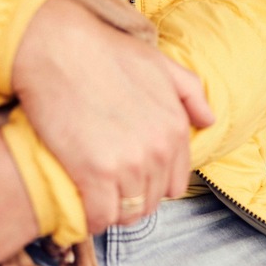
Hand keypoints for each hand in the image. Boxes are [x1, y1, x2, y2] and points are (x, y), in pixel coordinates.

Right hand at [12, 0, 213, 232]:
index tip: (127, 169)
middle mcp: (158, 150)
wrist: (57, 47)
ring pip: (126, 213)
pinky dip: (89, 215)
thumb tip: (208, 119)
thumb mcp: (156, 62)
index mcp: (174, 128)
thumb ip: (188, 91)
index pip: (173, 183)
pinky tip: (78, 196)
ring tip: (90, 187)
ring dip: (109, 206)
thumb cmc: (102, 51)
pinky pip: (99, 218)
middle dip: (130, 194)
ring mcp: (128, 164)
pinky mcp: (95, 175)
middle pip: (150, 201)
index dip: (150, 180)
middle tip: (105, 178)